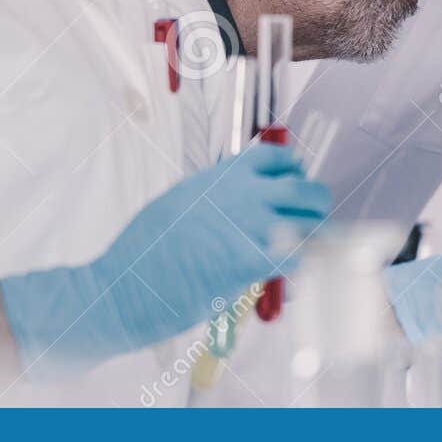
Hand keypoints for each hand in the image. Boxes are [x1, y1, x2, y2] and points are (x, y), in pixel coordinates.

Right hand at [0, 144, 329, 369]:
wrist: (125, 284)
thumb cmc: (145, 250)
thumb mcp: (181, 202)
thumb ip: (217, 197)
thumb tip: (243, 204)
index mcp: (222, 175)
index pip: (278, 157)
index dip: (294, 171)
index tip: (296, 183)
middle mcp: (242, 193)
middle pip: (303, 188)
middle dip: (316, 203)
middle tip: (314, 218)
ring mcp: (249, 225)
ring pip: (309, 223)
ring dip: (314, 236)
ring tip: (308, 249)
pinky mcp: (251, 262)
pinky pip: (298, 259)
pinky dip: (300, 267)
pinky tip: (288, 274)